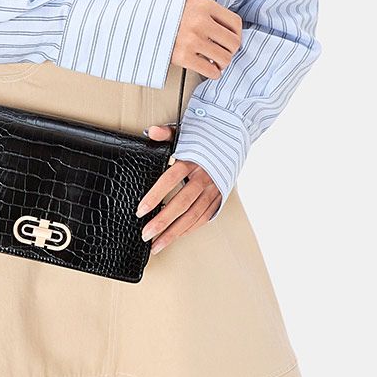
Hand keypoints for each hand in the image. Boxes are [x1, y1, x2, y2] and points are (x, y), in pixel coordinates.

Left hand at [136, 124, 221, 253]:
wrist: (236, 135)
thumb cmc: (207, 135)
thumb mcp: (186, 130)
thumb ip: (167, 133)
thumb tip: (151, 132)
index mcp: (192, 160)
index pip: (170, 180)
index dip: (155, 196)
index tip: (140, 210)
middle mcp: (204, 177)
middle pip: (181, 203)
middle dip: (162, 222)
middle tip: (145, 235)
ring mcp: (214, 188)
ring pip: (193, 215)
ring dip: (174, 232)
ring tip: (157, 245)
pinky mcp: (220, 196)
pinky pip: (204, 216)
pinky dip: (190, 228)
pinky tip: (176, 236)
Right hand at [171, 0, 242, 78]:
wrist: (138, 19)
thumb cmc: (165, 11)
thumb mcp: (188, 0)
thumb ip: (208, 10)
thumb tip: (229, 28)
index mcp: (204, 5)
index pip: (235, 23)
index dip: (236, 33)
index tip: (230, 38)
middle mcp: (200, 22)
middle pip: (233, 43)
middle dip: (230, 50)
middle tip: (223, 51)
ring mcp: (192, 40)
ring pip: (224, 58)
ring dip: (222, 62)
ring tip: (215, 61)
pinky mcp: (182, 56)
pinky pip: (210, 71)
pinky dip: (213, 73)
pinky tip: (209, 69)